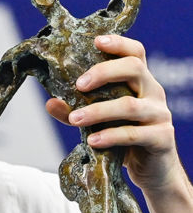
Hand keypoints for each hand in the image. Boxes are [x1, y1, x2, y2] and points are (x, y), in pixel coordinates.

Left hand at [45, 34, 182, 191]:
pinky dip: (111, 136)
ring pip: (130, 105)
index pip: (135, 53)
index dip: (118, 43)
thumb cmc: (123, 139)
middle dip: (103, 73)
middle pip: (134, 68)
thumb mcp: (98, 122)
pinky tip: (92, 141)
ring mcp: (160, 115)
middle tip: (78, 85)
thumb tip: (50, 102)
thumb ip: (75, 110)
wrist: (152, 170)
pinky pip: (135, 134)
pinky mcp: (162, 138)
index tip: (96, 41)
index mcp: (139, 82)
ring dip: (98, 111)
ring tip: (75, 120)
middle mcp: (153, 93)